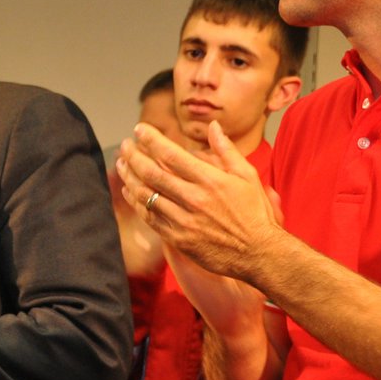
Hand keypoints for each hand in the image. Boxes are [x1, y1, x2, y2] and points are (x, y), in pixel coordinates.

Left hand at [116, 122, 280, 281]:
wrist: (258, 253)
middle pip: (152, 174)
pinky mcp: (178, 238)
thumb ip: (227, 150)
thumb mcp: (247, 176)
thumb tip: (213, 126)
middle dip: (134, 156)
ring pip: (146, 195)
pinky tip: (130, 191)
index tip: (139, 129)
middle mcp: (194, 199)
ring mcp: (183, 220)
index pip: (171, 155)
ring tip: (122, 164)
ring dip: (129, 177)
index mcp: (210, 181)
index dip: (151, 140)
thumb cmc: (254, 213)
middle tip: (125, 145)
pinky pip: (149, 217)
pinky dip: (137, 202)